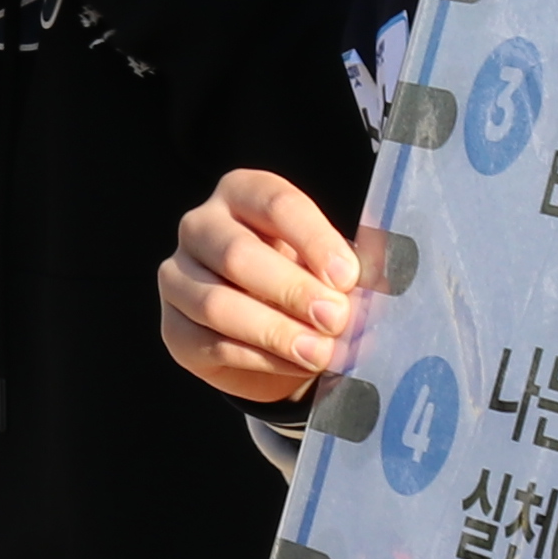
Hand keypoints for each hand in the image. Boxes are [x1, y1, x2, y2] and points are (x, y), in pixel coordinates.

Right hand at [158, 170, 362, 404]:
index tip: (347, 276)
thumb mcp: (329, 261)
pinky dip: (261, 359)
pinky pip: (212, 344)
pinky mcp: (174, 328)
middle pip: (237, 254)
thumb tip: (383, 281)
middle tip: (336, 318)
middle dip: (292, 290)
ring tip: (320, 352)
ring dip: (275, 332)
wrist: (268, 328)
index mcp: (242, 193)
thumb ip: (348, 266)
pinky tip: (297, 365)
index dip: (313, 239)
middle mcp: (200, 226)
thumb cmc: (305, 278)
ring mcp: (178, 277)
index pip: (276, 203)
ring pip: (217, 304)